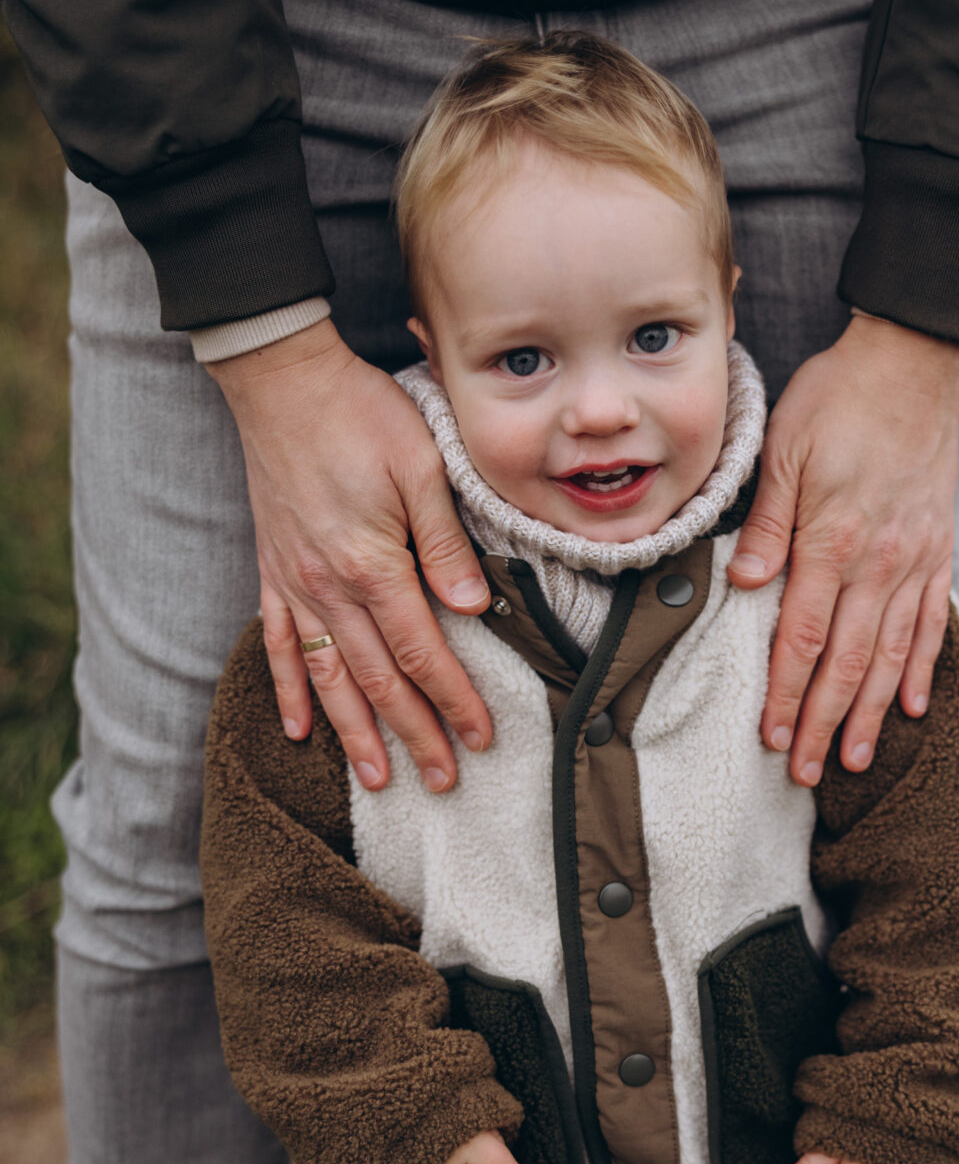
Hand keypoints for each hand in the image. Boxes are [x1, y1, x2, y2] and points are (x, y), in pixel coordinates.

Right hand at [210, 317, 492, 793]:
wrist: (282, 380)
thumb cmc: (361, 415)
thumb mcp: (423, 468)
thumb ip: (445, 544)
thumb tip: (474, 611)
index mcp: (373, 564)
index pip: (422, 651)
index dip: (453, 700)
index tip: (480, 738)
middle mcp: (328, 586)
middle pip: (377, 679)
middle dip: (413, 735)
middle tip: (442, 782)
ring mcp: (295, 582)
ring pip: (327, 676)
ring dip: (354, 733)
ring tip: (378, 779)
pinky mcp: (273, 569)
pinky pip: (281, 643)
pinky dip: (289, 689)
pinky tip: (299, 728)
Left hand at [728, 312, 958, 784]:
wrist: (914, 362)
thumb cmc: (837, 400)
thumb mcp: (783, 448)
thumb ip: (766, 522)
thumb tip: (745, 584)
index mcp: (834, 539)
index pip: (805, 636)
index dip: (786, 692)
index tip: (770, 738)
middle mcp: (881, 560)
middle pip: (848, 662)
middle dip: (821, 723)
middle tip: (804, 775)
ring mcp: (916, 558)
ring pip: (891, 655)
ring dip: (868, 713)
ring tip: (851, 759)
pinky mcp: (937, 548)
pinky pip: (931, 622)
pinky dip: (920, 669)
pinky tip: (910, 707)